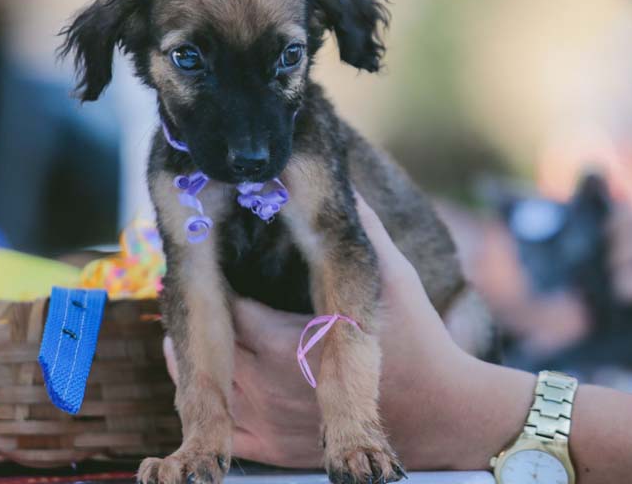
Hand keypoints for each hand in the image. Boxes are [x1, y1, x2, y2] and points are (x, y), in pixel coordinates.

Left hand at [165, 193, 533, 469]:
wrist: (441, 416)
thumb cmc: (420, 342)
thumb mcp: (396, 276)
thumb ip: (363, 228)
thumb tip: (343, 183)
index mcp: (289, 343)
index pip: (227, 305)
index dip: (216, 278)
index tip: (213, 254)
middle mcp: (268, 387)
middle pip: (207, 346)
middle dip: (202, 314)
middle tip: (193, 285)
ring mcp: (269, 423)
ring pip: (205, 388)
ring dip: (190, 358)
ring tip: (192, 329)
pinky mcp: (276, 449)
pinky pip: (225, 429)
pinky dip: (210, 403)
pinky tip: (212, 378)